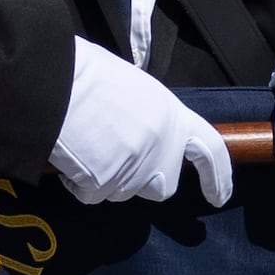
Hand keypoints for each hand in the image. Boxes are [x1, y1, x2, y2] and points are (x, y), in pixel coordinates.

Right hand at [48, 41, 232, 207]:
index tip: (219, 198)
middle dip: (141, 182)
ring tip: (84, 145)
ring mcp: (136, 168)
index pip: (211, 151)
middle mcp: (163, 146)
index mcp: (173, 116)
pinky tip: (70, 156)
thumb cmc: (88, 76)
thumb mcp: (135, 89)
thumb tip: (141, 139)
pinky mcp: (106, 182)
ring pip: (123, 193)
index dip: (218, 177)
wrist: (55, 81)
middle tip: (112, 158)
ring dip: (103, 179)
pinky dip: (78, 184)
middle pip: (162, 187)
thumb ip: (150, 119)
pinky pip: (91, 195)